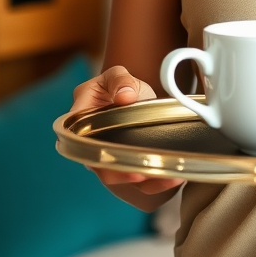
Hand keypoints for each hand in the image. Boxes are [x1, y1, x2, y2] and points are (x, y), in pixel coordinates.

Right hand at [72, 65, 183, 197]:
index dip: (95, 150)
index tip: (114, 151)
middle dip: (121, 173)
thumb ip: (119, 80)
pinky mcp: (128, 165)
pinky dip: (157, 181)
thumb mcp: (117, 75)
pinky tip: (175, 176)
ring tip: (167, 175)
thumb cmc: (119, 86)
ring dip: (143, 179)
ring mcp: (110, 157)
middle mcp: (91, 144)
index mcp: (80, 119)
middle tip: (142, 173)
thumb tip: (125, 95)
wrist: (133, 97)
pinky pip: (139, 179)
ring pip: (121, 176)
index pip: (80, 139)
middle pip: (100, 165)